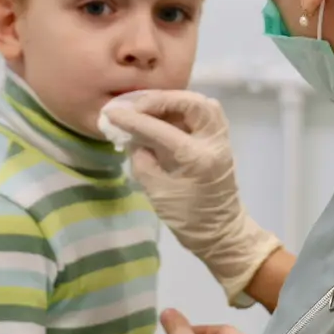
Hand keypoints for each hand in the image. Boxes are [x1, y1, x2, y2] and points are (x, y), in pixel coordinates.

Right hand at [102, 90, 283, 304]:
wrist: (222, 234)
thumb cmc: (190, 220)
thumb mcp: (158, 194)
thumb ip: (143, 161)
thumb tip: (133, 137)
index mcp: (198, 159)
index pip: (161, 129)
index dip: (133, 119)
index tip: (112, 113)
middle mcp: (214, 143)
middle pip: (191, 103)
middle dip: (160, 99)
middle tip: (136, 106)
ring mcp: (221, 140)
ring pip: (202, 104)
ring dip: (174, 101)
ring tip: (149, 108)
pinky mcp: (220, 142)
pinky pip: (204, 114)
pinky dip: (183, 109)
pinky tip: (164, 116)